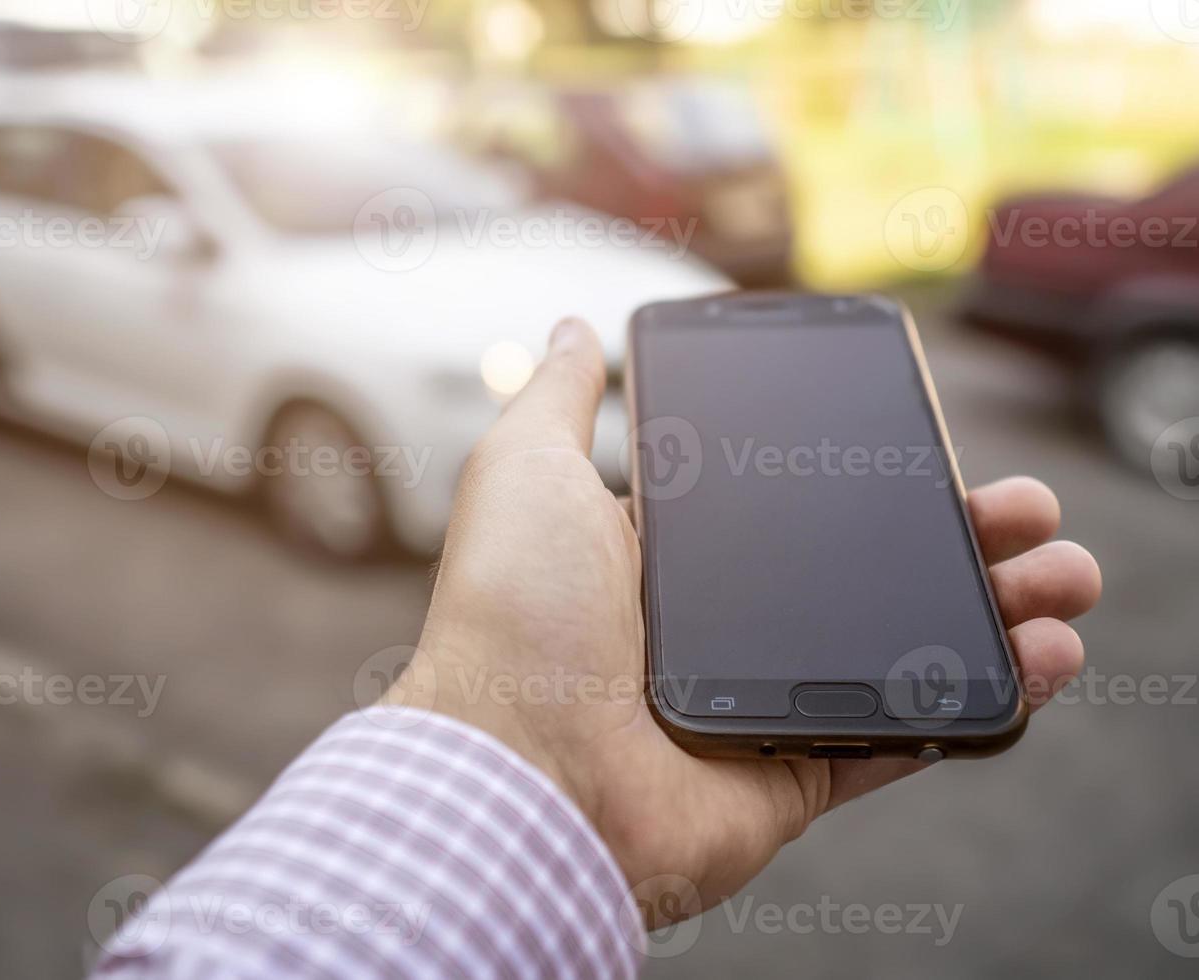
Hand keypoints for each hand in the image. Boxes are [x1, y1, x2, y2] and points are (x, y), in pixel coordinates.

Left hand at [387, 317, 1101, 923]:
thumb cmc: (513, 614)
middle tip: (1031, 511)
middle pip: (865, 575)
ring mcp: (762, 702)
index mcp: (668, 559)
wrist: (519, 771)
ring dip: (994, 614)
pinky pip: (901, 740)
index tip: (933, 444)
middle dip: (961, 537)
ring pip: (902, 651)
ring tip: (1066, 580)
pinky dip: (975, 706)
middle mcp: (719, 629)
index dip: (869, 476)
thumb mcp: (526, 471)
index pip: (791, 506)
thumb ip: (560, 399)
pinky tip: (1036, 664)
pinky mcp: (792, 773)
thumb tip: (574, 327)